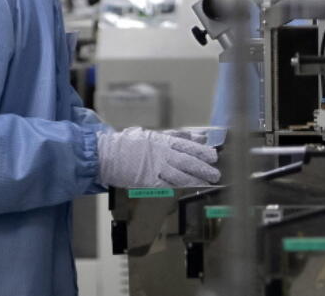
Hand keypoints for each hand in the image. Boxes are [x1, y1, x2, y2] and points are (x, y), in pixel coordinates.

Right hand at [96, 127, 220, 187]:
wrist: (108, 154)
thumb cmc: (132, 143)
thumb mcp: (156, 135)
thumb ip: (179, 136)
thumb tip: (200, 137)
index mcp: (163, 140)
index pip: (188, 146)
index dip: (202, 152)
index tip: (214, 156)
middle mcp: (161, 153)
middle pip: (187, 161)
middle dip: (203, 168)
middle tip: (216, 174)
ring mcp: (155, 167)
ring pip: (179, 174)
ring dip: (195, 179)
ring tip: (207, 182)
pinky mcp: (148, 180)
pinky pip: (166, 184)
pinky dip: (179, 186)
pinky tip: (188, 188)